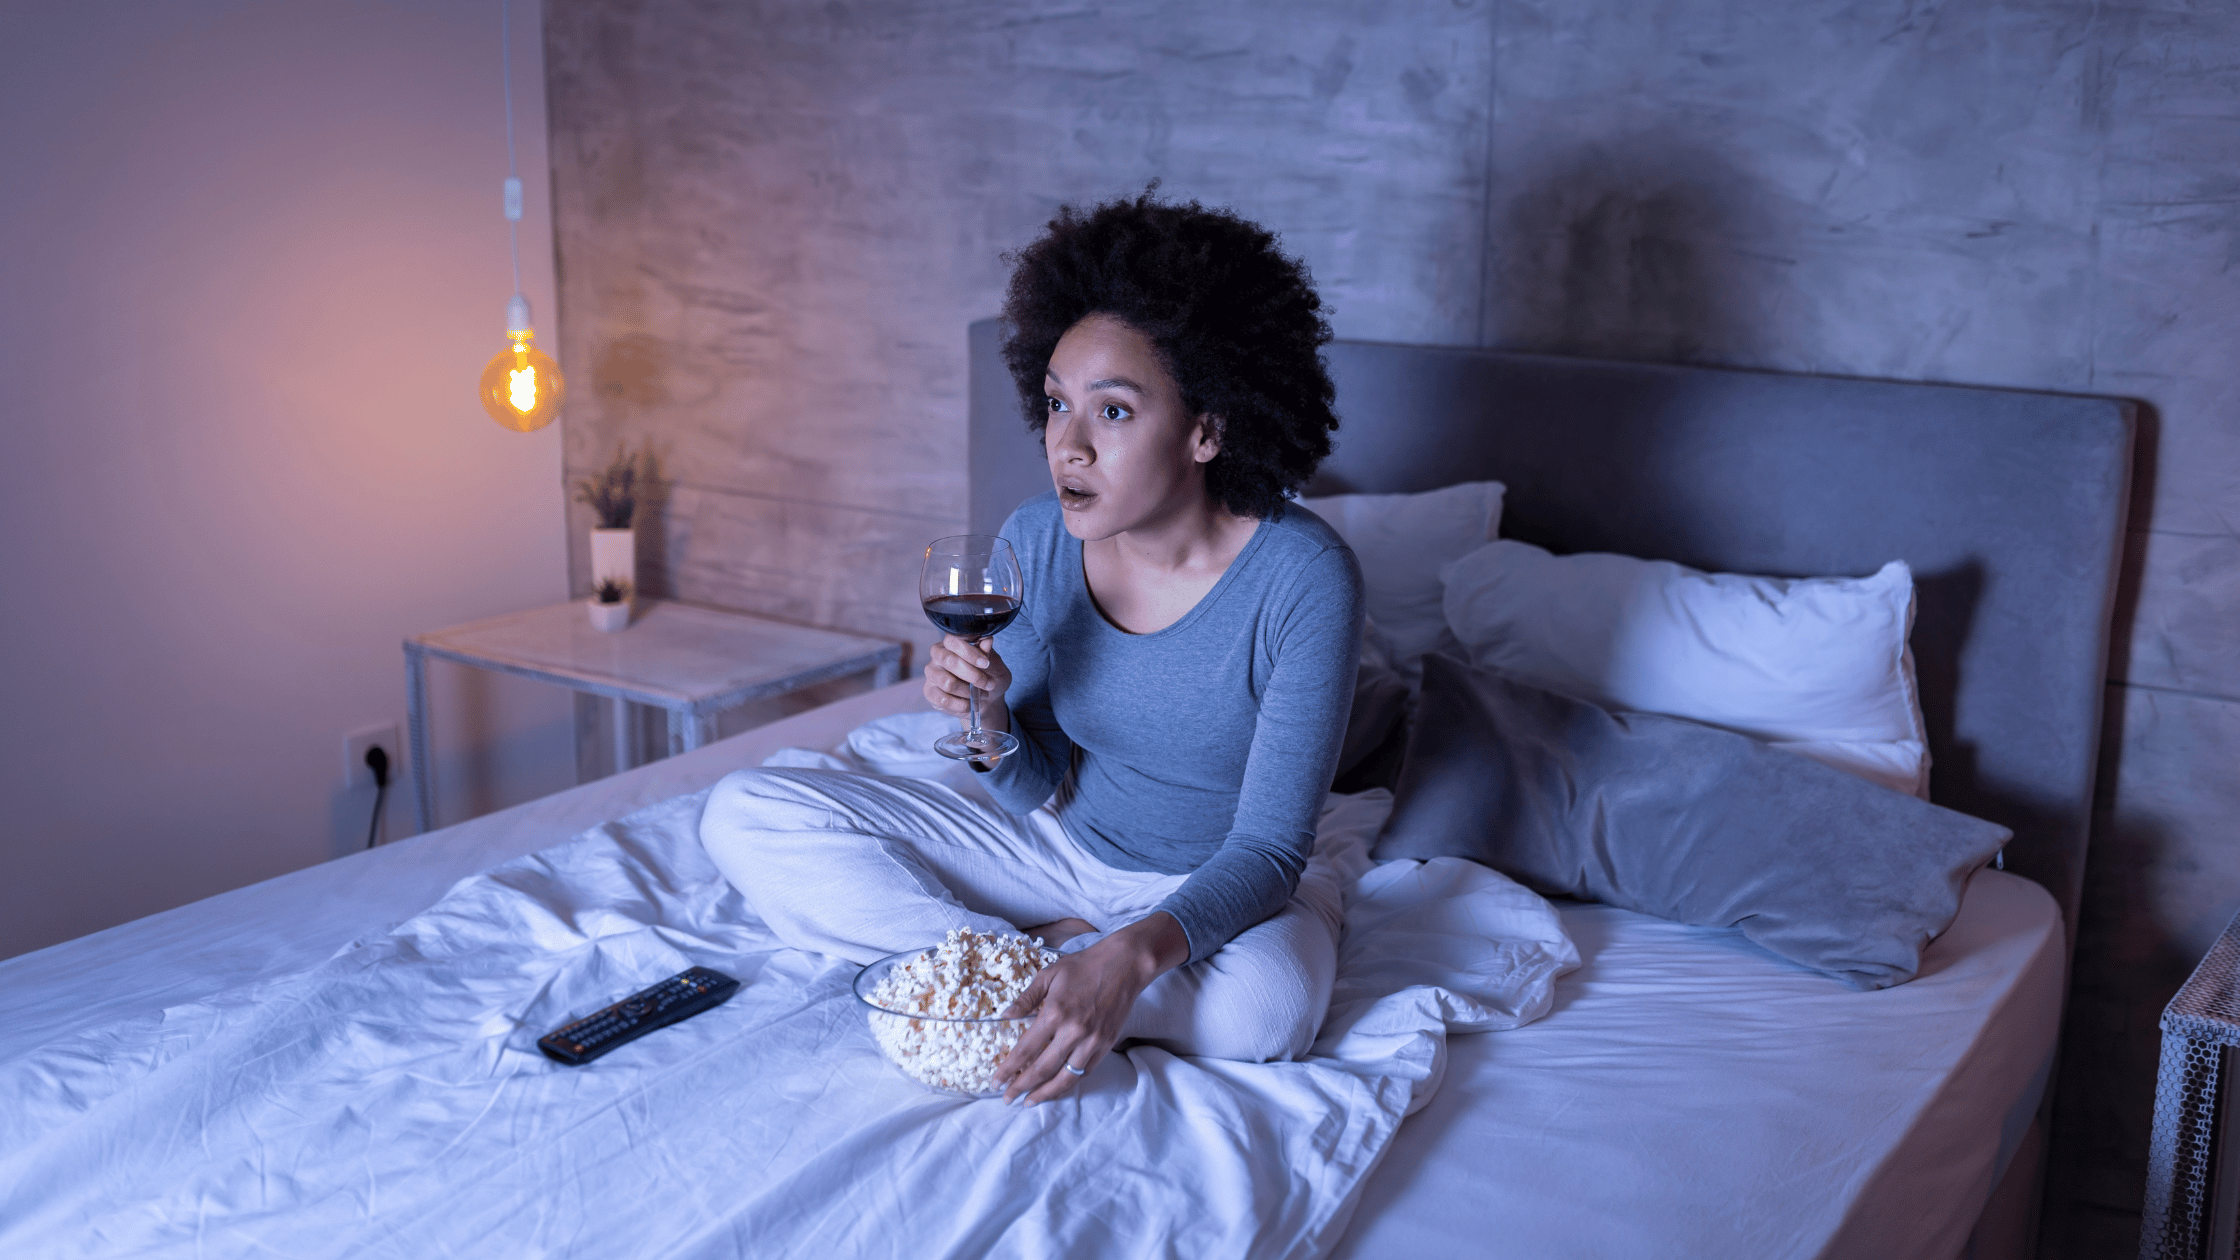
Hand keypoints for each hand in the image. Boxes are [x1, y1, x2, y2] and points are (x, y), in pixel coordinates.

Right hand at [923, 634, 1012, 730]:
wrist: (987, 699)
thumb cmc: (989, 676)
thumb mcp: (994, 664)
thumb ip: (988, 653)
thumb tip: (987, 640)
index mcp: (952, 643)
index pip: (952, 640)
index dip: (969, 652)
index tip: (985, 663)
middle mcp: (938, 655)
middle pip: (949, 661)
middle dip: (973, 675)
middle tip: (988, 683)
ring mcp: (932, 674)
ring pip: (947, 683)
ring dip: (969, 692)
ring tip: (982, 694)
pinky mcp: (930, 692)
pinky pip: (944, 700)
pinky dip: (961, 705)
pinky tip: (970, 704)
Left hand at [995, 911, 1190, 1104]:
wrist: (1124, 966)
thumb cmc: (1083, 966)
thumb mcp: (1048, 974)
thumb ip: (1025, 998)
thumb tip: (1004, 1016)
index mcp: (1054, 1013)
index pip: (1025, 1050)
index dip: (1008, 1069)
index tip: (996, 1081)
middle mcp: (1072, 1032)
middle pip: (1042, 1070)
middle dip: (1021, 1087)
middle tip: (1007, 1099)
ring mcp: (1091, 1042)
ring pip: (1065, 1078)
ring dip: (1045, 1094)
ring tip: (1029, 1101)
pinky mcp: (1106, 1045)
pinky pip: (1084, 1072)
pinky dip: (1068, 1083)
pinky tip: (1055, 1087)